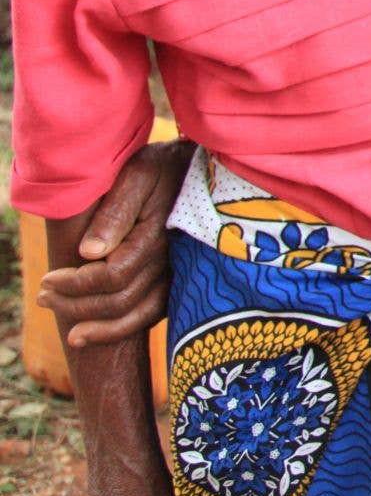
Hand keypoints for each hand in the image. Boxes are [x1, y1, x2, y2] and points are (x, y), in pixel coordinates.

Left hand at [41, 139, 191, 347]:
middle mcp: (171, 260)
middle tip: (43, 295)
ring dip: (93, 324)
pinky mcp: (179, 280)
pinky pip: (151, 316)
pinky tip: (92, 331)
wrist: (201, 165)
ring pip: (135, 316)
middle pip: (118, 301)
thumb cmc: (165, 164)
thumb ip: (115, 212)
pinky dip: (119, 329)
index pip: (112, 276)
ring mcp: (178, 272)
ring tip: (59, 312)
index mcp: (157, 235)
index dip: (75, 284)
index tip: (48, 278)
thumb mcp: (140, 174)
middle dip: (74, 302)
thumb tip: (88, 252)